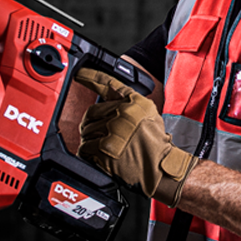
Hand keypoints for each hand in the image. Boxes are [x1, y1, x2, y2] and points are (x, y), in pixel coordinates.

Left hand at [75, 68, 196, 207]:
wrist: (161, 167)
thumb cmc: (156, 145)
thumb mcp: (148, 115)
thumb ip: (129, 104)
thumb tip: (107, 99)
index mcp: (134, 102)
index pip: (108, 84)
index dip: (91, 77)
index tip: (79, 73)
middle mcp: (123, 113)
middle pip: (91, 112)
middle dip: (91, 124)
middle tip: (98, 133)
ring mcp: (113, 130)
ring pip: (86, 130)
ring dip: (90, 140)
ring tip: (104, 148)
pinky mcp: (105, 147)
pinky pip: (85, 147)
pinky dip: (87, 153)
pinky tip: (97, 155)